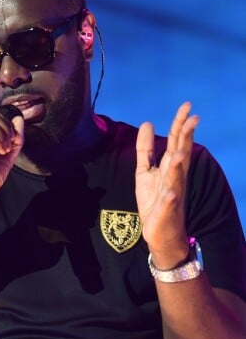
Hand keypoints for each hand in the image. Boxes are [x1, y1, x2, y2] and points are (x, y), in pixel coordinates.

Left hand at [135, 102, 199, 266]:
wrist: (159, 232)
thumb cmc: (155, 200)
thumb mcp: (145, 170)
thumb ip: (146, 148)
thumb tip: (148, 123)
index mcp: (170, 167)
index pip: (177, 142)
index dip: (180, 124)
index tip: (187, 106)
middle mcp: (175, 178)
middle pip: (182, 154)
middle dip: (186, 137)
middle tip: (193, 118)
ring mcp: (172, 194)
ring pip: (177, 178)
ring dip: (178, 165)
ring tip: (178, 152)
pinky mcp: (166, 211)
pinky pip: (169, 204)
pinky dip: (170, 198)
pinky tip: (171, 193)